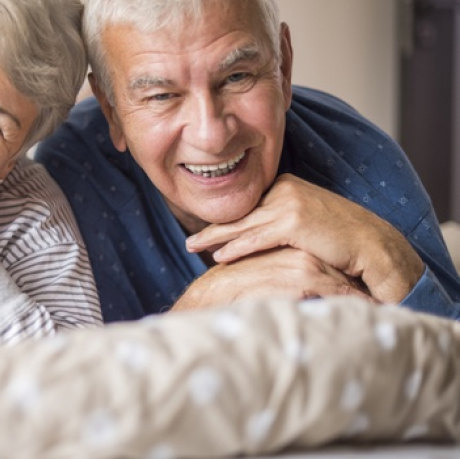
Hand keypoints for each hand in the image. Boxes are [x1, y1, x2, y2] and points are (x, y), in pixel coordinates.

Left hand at [185, 174, 423, 303]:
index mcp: (286, 186)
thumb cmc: (341, 240)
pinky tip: (219, 256)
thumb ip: (281, 224)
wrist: (373, 245)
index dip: (226, 221)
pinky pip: (256, 238)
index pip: (248, 205)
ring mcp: (288, 204)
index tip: (205, 232)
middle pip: (240, 212)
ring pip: (242, 225)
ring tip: (193, 247)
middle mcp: (284, 190)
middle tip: (189, 241)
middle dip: (213, 228)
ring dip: (215, 238)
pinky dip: (236, 248)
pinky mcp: (292, 222)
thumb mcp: (307, 223)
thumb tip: (259, 238)